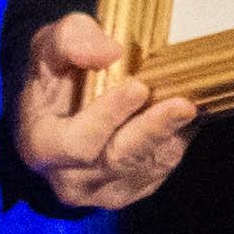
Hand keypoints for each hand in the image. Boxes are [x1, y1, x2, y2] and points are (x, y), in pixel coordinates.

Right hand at [15, 12, 198, 211]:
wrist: (64, 107)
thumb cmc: (54, 75)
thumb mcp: (47, 47)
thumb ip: (68, 41)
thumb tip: (108, 52)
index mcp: (42, 148)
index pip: (76, 143)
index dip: (107, 117)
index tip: (137, 87)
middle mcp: (72, 181)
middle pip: (119, 160)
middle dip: (151, 130)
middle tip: (181, 104)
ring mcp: (107, 191)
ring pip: (147, 165)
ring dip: (171, 134)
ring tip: (190, 105)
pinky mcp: (137, 189)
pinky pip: (163, 166)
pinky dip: (177, 139)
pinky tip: (187, 115)